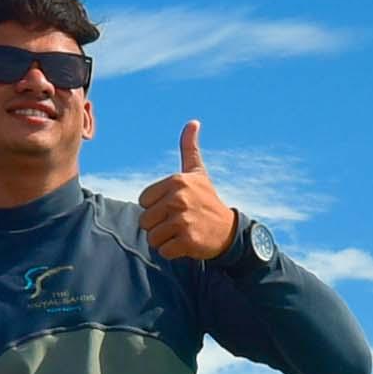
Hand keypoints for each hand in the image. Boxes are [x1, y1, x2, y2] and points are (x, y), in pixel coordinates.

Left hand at [139, 120, 239, 262]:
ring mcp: (183, 220)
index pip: (143, 201)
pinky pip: (163, 251)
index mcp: (176, 181)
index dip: (156, 207)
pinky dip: (173, 252)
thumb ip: (190, 148)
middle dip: (159, 225)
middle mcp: (178, 199)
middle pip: (144, 221)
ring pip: (152, 238)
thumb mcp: (198, 173)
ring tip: (183, 232)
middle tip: (179, 222)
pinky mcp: (187, 241)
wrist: (229, 230)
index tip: (175, 206)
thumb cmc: (207, 200)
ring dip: (165, 240)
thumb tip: (193, 122)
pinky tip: (188, 243)